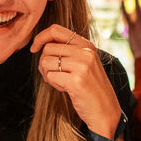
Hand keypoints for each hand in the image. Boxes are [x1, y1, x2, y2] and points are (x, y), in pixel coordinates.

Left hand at [30, 24, 121, 139]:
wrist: (106, 110)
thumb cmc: (91, 88)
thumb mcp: (84, 63)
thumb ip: (68, 51)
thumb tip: (41, 44)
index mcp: (87, 45)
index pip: (55, 30)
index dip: (40, 37)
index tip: (34, 49)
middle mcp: (85, 52)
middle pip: (48, 48)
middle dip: (44, 63)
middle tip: (52, 75)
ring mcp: (82, 66)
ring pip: (46, 61)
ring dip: (48, 74)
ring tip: (60, 82)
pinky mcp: (76, 81)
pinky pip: (50, 76)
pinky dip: (53, 84)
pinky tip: (65, 89)